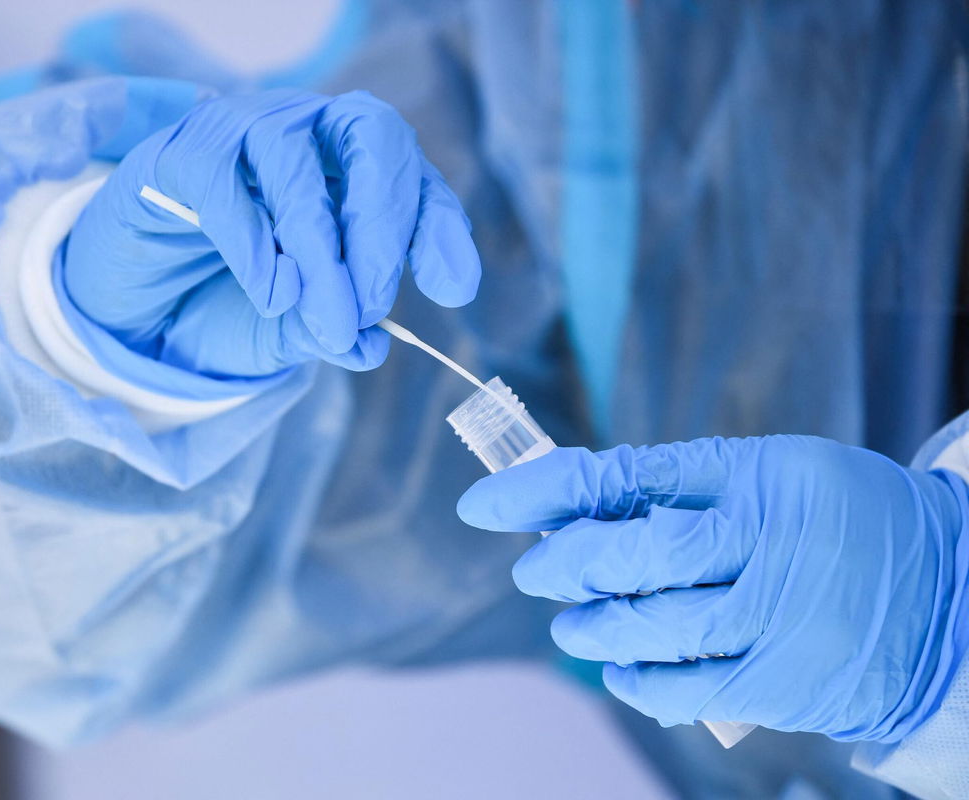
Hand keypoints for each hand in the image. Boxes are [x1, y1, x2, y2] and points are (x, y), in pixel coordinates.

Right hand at [62, 88, 480, 378]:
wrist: (140, 308)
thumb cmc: (230, 302)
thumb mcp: (292, 331)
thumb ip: (331, 332)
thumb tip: (371, 345)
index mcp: (350, 169)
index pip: (412, 175)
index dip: (436, 226)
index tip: (452, 289)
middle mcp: (306, 134)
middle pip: (368, 133)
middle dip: (382, 220)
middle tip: (374, 304)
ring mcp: (241, 133)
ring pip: (293, 157)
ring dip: (317, 243)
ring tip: (324, 315)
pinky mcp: (180, 154)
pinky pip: (221, 178)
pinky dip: (253, 240)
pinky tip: (271, 293)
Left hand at [457, 435, 968, 742]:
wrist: (949, 596)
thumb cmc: (837, 523)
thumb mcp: (773, 476)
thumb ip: (680, 489)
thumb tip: (573, 510)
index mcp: (756, 474)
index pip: (626, 476)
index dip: (543, 491)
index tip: (485, 505)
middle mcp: (767, 540)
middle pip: (633, 554)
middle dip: (564, 566)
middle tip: (535, 573)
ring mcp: (777, 615)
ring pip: (651, 626)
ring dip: (592, 628)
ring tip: (572, 628)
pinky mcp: (783, 681)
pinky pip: (685, 688)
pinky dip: (638, 680)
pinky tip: (619, 669)